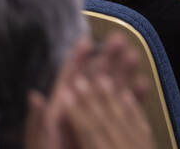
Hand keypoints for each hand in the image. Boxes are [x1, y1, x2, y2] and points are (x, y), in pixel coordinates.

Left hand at [25, 33, 152, 148]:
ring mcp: (97, 120)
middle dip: (107, 58)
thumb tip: (35, 96)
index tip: (88, 40)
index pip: (69, 80)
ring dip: (124, 73)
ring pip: (113, 91)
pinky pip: (126, 111)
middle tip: (120, 40)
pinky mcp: (111, 131)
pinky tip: (144, 86)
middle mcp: (80, 113)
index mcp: (60, 113)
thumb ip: (38, 122)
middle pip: (94, 80)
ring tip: (136, 56)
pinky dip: (135, 97)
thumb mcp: (40, 143)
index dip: (77, 60)